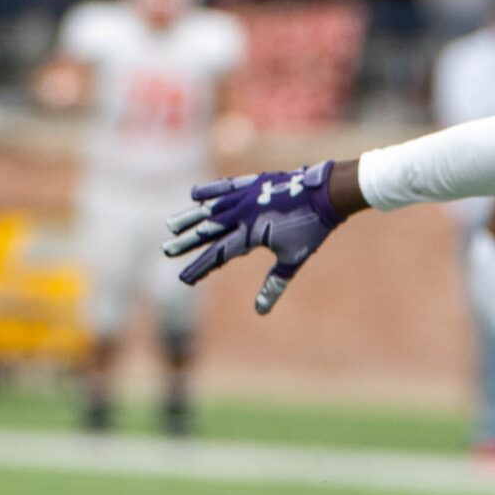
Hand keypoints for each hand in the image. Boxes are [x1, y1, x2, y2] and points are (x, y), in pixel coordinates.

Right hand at [164, 160, 344, 312]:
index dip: (200, 268)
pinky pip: (226, 186)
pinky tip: (194, 195)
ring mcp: (246, 196)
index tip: (184, 279)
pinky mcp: (253, 183)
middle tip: (167, 250)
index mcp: (251, 233)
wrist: (326, 192)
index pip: (219, 255)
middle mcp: (243, 213)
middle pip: (209, 230)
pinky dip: (210, 190)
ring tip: (171, 225)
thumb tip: (260, 310)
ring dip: (190, 217)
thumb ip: (274, 283)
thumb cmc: (311, 229)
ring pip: (212, 208)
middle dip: (187, 242)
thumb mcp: (293, 259)